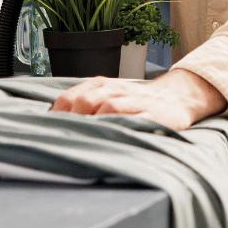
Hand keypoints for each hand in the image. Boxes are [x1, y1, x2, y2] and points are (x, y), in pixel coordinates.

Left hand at [50, 69, 227, 131]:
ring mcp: (135, 101)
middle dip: (73, 121)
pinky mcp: (153, 115)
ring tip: (83, 141)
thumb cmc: (137, 102)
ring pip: (108, 107)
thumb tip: (56, 124)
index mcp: (101, 85)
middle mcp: (115, 90)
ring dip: (93, 124)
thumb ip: (86, 106)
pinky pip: (134, 120)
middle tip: (65, 140)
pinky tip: (112, 139)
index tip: (50, 132)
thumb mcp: (109, 96)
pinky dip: (121, 128)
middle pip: (85, 101)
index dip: (58, 115)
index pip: (70, 97)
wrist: (176, 98)